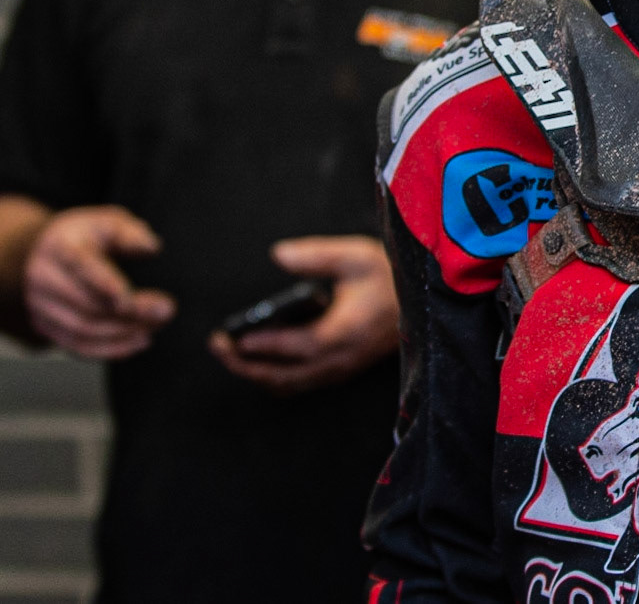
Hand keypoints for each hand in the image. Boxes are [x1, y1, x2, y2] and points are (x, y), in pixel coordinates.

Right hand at [24, 206, 175, 358]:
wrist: (42, 252)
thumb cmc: (86, 234)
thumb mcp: (107, 220)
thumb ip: (130, 232)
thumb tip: (151, 247)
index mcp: (61, 247)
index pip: (83, 267)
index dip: (107, 284)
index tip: (131, 298)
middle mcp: (44, 278)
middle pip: (86, 304)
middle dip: (130, 312)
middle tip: (167, 310)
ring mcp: (40, 305)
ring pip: (82, 329)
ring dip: (124, 332)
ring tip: (157, 325)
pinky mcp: (44, 326)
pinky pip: (77, 346)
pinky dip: (111, 348)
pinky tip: (139, 341)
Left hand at [209, 235, 399, 395]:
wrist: (420, 302)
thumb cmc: (389, 278)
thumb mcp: (356, 256)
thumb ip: (317, 255)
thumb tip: (278, 255)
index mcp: (345, 332)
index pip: (298, 346)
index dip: (265, 345)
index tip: (234, 339)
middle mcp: (340, 358)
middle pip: (285, 375)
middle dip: (246, 364)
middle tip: (218, 345)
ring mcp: (340, 369)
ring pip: (289, 384)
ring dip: (256, 373)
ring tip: (230, 354)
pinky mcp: (339, 370)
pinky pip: (299, 383)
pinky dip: (274, 376)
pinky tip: (259, 361)